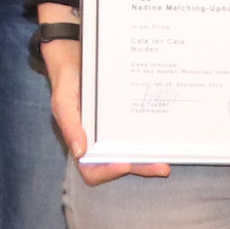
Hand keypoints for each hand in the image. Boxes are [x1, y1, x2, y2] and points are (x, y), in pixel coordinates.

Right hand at [38, 33, 166, 183]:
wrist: (76, 56)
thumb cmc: (67, 81)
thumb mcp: (63, 100)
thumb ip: (69, 125)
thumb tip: (79, 152)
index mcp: (81, 142)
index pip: (91, 170)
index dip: (108, 172)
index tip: (124, 164)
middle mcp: (99, 142)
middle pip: (119, 165)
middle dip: (141, 168)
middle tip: (161, 167)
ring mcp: (113, 132)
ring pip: (133, 153)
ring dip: (149, 158)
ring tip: (167, 159)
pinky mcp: (126, 119)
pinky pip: (138, 133)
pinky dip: (150, 139)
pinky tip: (164, 136)